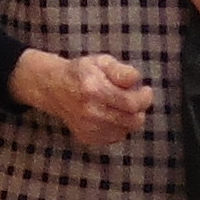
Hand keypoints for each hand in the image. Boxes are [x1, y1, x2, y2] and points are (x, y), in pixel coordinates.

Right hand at [13, 47, 153, 152]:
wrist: (54, 88)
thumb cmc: (82, 72)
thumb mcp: (101, 62)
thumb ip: (121, 70)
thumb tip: (136, 80)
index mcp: (94, 90)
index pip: (132, 103)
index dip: (145, 97)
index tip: (145, 90)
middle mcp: (90, 112)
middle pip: (132, 120)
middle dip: (140, 110)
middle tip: (136, 99)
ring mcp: (88, 128)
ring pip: (126, 130)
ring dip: (130, 119)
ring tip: (121, 106)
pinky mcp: (88, 138)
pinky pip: (115, 137)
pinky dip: (119, 127)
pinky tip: (111, 115)